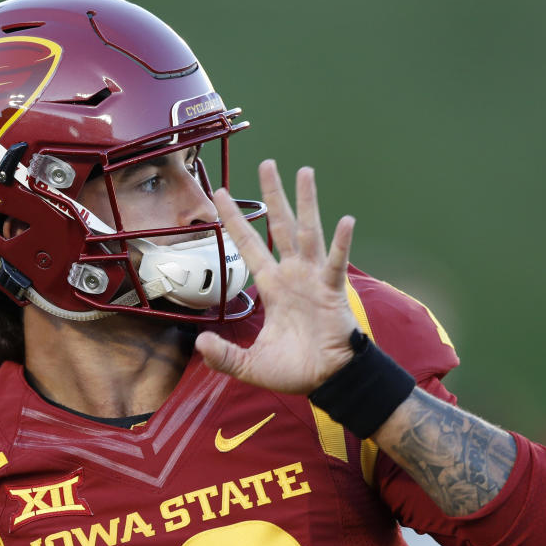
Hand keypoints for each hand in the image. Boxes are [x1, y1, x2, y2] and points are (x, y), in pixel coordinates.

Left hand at [196, 160, 358, 393]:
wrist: (328, 381)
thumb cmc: (294, 369)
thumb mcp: (249, 365)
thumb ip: (224, 355)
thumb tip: (199, 343)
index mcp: (272, 286)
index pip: (249, 245)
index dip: (235, 220)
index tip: (220, 193)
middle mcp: (292, 275)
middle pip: (280, 226)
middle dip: (273, 195)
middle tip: (267, 163)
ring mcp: (314, 279)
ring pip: (308, 232)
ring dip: (306, 202)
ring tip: (304, 172)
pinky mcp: (333, 291)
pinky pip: (336, 263)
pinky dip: (342, 243)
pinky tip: (345, 220)